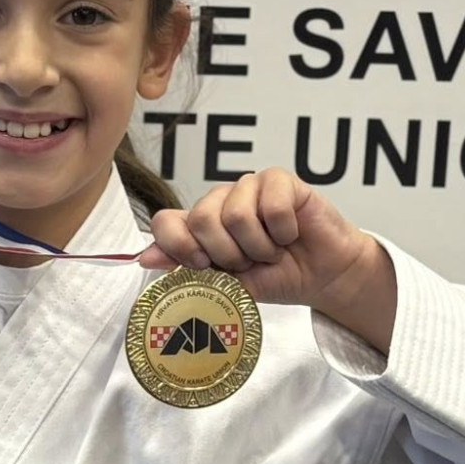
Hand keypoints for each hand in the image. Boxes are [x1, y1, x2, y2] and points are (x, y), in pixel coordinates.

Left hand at [140, 166, 396, 351]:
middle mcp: (220, 202)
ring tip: (272, 250)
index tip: (202, 265)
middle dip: (228, 254)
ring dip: (259, 246)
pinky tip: (291, 233)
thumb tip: (143, 256)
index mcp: (200, 225)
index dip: (178, 245)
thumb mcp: (228, 283)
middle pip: (201, 219)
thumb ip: (187, 268)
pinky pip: (271, 205)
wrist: (321, 277)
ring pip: (236, 214)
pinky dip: (283, 231)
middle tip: (250, 262)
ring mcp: (248, 187)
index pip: (165, 221)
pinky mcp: (280, 180)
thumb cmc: (275, 277)